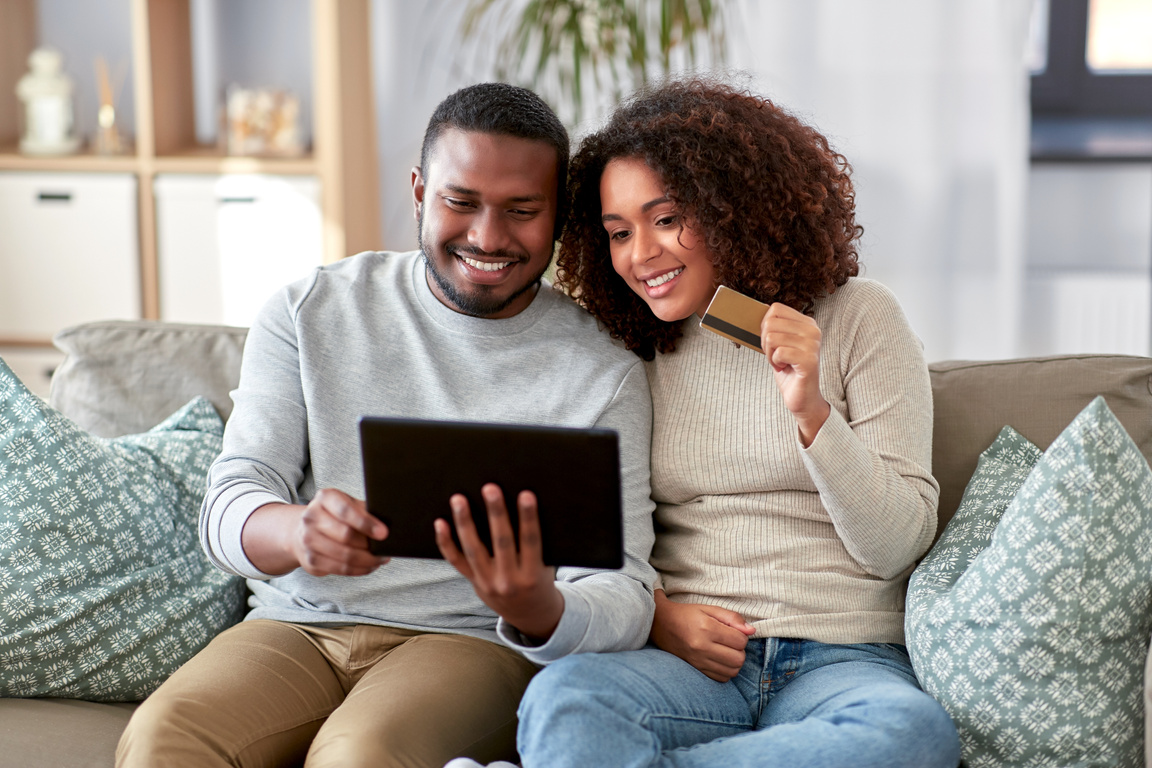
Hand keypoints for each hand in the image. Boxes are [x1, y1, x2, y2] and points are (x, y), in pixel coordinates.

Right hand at [242, 490, 388, 576]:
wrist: (304, 530)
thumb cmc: (334, 516)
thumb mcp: (349, 504)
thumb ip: (364, 511)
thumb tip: (386, 526)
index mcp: (325, 498)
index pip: (346, 511)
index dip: (366, 523)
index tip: (384, 533)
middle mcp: (312, 518)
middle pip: (345, 536)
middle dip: (369, 545)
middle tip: (385, 549)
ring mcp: (308, 540)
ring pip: (344, 555)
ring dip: (367, 560)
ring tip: (380, 559)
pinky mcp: (311, 560)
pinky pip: (340, 569)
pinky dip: (359, 569)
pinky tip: (369, 566)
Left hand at [435, 483, 564, 641]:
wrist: (530, 615)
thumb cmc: (540, 581)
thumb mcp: (546, 566)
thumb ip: (537, 544)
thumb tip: (525, 505)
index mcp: (532, 576)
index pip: (531, 542)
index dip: (529, 518)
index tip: (526, 495)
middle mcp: (508, 581)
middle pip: (501, 542)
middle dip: (496, 514)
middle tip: (490, 488)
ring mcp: (487, 583)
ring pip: (474, 549)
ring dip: (465, 522)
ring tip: (459, 499)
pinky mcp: (473, 582)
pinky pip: (456, 561)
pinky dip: (446, 542)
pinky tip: (440, 522)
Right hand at [650, 590, 754, 681]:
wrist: (660, 625)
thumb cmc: (687, 614)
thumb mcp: (709, 609)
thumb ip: (732, 617)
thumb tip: (751, 631)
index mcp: (706, 628)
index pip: (740, 641)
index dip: (742, 636)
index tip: (734, 632)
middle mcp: (702, 647)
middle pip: (738, 659)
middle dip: (740, 651)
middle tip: (731, 642)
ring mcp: (698, 661)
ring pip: (732, 671)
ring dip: (734, 662)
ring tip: (726, 651)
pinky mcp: (695, 670)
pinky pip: (721, 678)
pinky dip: (725, 671)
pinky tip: (719, 660)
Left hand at [760, 302, 830, 445]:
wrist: (803, 397)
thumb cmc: (789, 370)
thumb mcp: (781, 343)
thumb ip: (775, 327)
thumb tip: (757, 310)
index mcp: (807, 323)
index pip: (775, 309)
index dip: (765, 326)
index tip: (772, 342)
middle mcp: (813, 331)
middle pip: (770, 323)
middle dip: (765, 343)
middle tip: (775, 356)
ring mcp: (812, 345)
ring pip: (771, 338)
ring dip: (770, 355)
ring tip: (781, 363)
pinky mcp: (809, 360)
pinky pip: (778, 352)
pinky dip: (774, 363)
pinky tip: (784, 368)